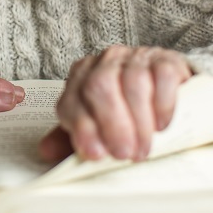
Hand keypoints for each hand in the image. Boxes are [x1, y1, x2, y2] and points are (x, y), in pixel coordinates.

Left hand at [38, 45, 190, 162]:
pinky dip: (162, 104)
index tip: (95, 154)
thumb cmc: (125, 113)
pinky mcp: (165, 61)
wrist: (165, 91)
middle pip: (101, 86)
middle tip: (123, 153)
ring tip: (143, 148)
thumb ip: (71, 139)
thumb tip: (46, 151)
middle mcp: (106, 62)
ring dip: (139, 121)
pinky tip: (161, 125)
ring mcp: (136, 58)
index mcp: (81, 77)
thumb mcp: (96, 126)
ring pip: (133, 82)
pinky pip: (162, 76)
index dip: (82, 128)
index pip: (73, 100)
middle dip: (112, 124)